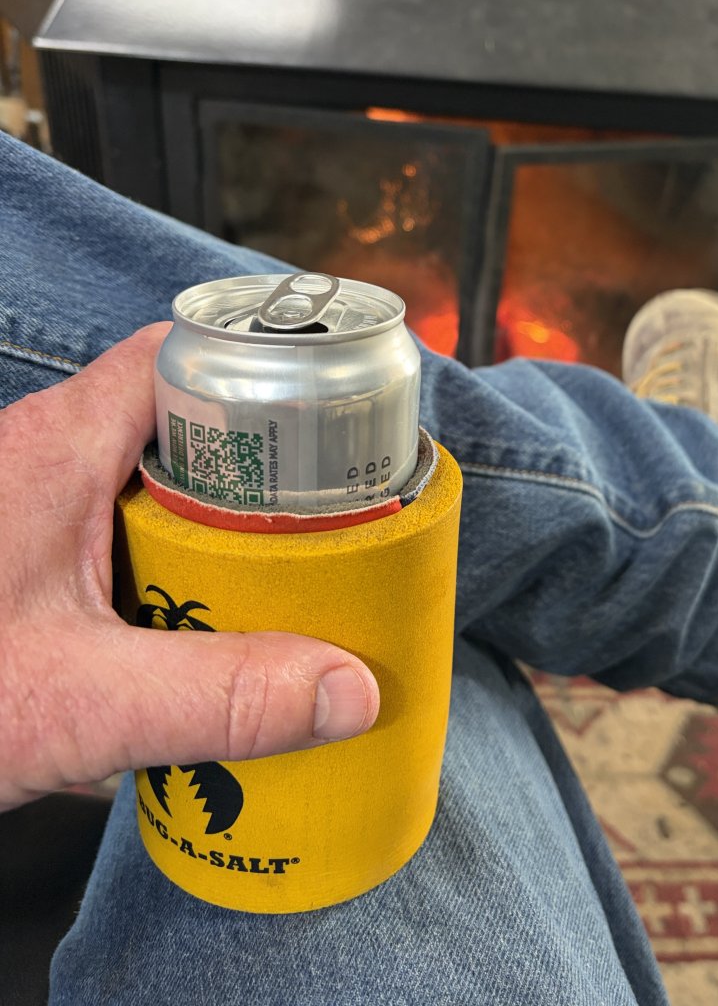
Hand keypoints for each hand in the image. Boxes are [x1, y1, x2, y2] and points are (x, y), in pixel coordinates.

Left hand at [0, 325, 378, 811]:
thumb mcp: (78, 700)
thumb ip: (217, 697)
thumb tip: (347, 689)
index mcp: (59, 446)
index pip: (184, 355)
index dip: (265, 377)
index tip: (329, 431)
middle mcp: (45, 458)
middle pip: (185, 427)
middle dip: (261, 481)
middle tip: (323, 534)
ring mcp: (32, 510)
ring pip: (156, 493)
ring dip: (216, 540)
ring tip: (280, 593)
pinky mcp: (24, 562)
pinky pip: (121, 543)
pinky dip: (168, 581)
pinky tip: (190, 645)